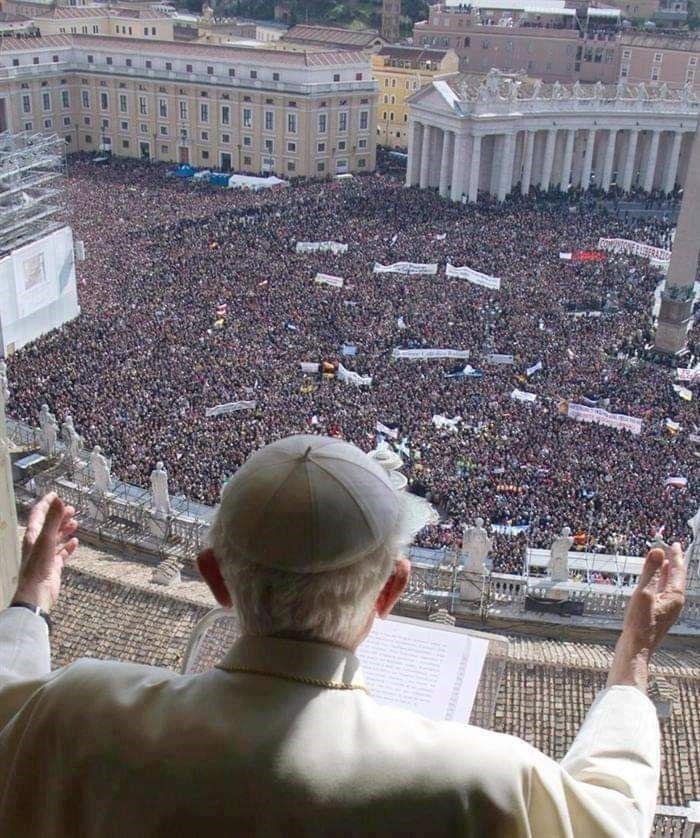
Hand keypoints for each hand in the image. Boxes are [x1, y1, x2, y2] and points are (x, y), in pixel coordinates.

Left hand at [14, 493, 78, 612]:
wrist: (37, 593)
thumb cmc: (38, 566)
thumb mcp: (46, 539)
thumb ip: (52, 519)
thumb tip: (58, 500)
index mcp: (33, 536)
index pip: (38, 514)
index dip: (46, 504)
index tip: (55, 495)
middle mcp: (38, 544)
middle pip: (49, 526)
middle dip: (59, 516)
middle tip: (72, 510)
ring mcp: (46, 556)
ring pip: (56, 539)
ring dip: (64, 530)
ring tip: (75, 523)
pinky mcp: (53, 566)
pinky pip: (62, 553)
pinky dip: (68, 546)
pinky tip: (75, 542)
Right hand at [608, 543, 685, 690]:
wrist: (636, 648)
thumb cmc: (640, 624)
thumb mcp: (643, 593)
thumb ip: (650, 571)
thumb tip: (657, 550)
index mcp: (675, 597)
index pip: (677, 570)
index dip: (676, 556)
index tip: (674, 544)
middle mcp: (674, 602)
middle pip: (675, 577)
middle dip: (673, 562)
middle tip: (671, 549)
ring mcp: (666, 609)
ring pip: (668, 585)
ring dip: (666, 572)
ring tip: (664, 561)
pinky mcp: (658, 613)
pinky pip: (662, 592)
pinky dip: (659, 582)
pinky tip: (653, 582)